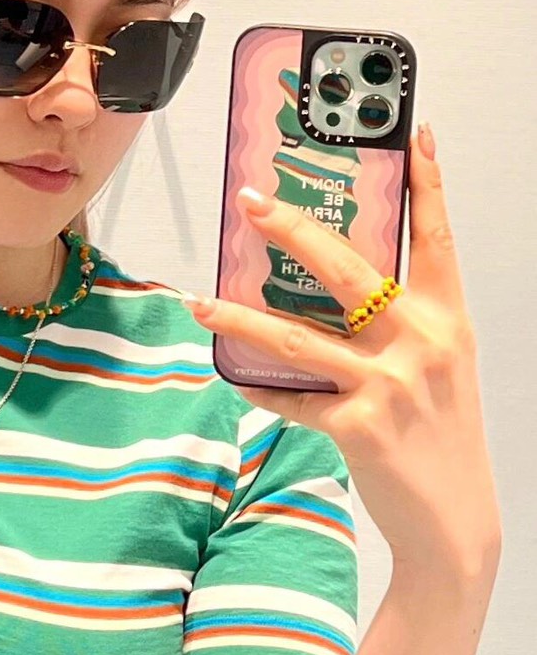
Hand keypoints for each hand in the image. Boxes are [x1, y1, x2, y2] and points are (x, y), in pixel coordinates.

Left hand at [185, 122, 502, 579]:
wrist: (456, 522)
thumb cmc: (441, 436)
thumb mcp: (438, 367)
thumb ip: (401, 324)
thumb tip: (341, 288)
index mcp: (447, 319)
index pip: (437, 238)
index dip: (428, 183)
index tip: (412, 132)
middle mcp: (422, 342)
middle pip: (348, 269)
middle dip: (294, 230)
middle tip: (250, 202)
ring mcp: (389, 384)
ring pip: (297, 337)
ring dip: (239, 317)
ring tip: (198, 301)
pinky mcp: (357, 426)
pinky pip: (291, 397)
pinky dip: (259, 388)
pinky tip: (230, 377)